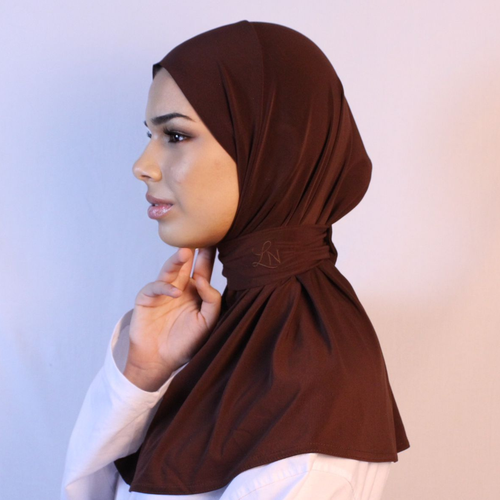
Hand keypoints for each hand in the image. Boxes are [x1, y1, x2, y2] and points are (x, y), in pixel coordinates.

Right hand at [124, 246, 220, 387]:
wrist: (160, 361)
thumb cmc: (186, 342)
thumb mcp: (207, 322)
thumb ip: (211, 300)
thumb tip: (203, 278)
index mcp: (195, 292)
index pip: (203, 270)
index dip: (209, 256)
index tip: (217, 239)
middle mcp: (179, 287)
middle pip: (186, 265)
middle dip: (192, 250)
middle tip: (200, 235)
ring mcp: (162, 292)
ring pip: (169, 270)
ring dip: (176, 261)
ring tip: (185, 252)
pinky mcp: (146, 298)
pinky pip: (155, 287)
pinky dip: (164, 288)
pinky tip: (175, 293)